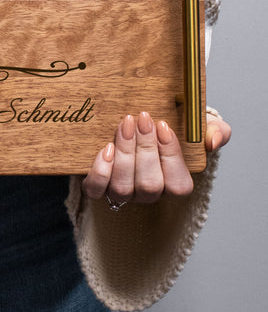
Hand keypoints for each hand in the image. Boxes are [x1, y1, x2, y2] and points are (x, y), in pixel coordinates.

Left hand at [82, 110, 230, 204]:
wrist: (134, 126)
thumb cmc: (167, 128)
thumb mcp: (197, 126)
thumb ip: (216, 130)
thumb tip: (212, 141)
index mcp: (173, 183)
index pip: (178, 186)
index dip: (170, 156)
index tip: (163, 125)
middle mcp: (148, 193)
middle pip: (149, 185)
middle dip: (145, 149)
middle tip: (142, 118)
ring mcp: (122, 192)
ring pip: (123, 188)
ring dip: (124, 154)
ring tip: (124, 125)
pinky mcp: (98, 187)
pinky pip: (96, 190)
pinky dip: (100, 171)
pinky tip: (105, 148)